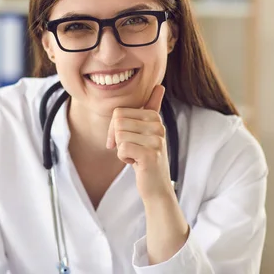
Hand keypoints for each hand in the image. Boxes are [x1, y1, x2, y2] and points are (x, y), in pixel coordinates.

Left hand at [106, 85, 173, 201]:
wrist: (156, 187)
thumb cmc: (146, 158)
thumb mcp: (146, 132)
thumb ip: (151, 109)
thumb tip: (159, 86)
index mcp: (154, 117)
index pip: (119, 112)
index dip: (114, 129)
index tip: (123, 140)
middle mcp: (157, 126)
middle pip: (117, 122)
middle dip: (117, 139)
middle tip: (129, 150)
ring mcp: (156, 139)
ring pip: (119, 135)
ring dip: (121, 150)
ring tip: (136, 156)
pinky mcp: (151, 154)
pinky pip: (122, 148)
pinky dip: (124, 158)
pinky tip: (136, 163)